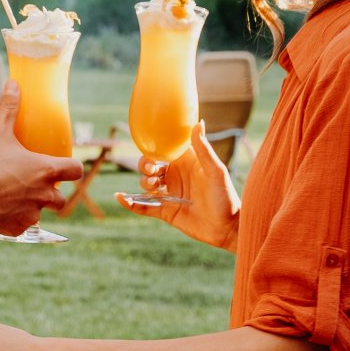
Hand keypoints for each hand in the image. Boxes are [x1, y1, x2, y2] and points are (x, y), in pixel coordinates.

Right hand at [0, 82, 85, 235]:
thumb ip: (9, 108)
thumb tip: (13, 84)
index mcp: (45, 171)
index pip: (76, 170)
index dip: (72, 167)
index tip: (65, 165)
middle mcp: (44, 195)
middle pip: (62, 198)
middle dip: (52, 191)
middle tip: (34, 182)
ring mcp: (31, 215)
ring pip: (40, 212)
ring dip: (32, 205)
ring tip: (13, 195)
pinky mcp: (16, 229)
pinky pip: (22, 225)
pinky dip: (15, 218)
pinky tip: (0, 208)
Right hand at [118, 122, 239, 250]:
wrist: (228, 228)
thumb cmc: (226, 196)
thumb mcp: (215, 171)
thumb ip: (204, 149)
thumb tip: (198, 122)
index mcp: (186, 162)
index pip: (165, 149)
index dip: (155, 146)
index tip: (151, 146)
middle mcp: (176, 176)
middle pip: (151, 166)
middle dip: (146, 165)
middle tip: (152, 170)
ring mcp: (170, 194)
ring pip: (146, 184)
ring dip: (143, 182)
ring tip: (153, 186)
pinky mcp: (166, 212)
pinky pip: (144, 206)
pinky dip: (131, 203)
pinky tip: (121, 198)